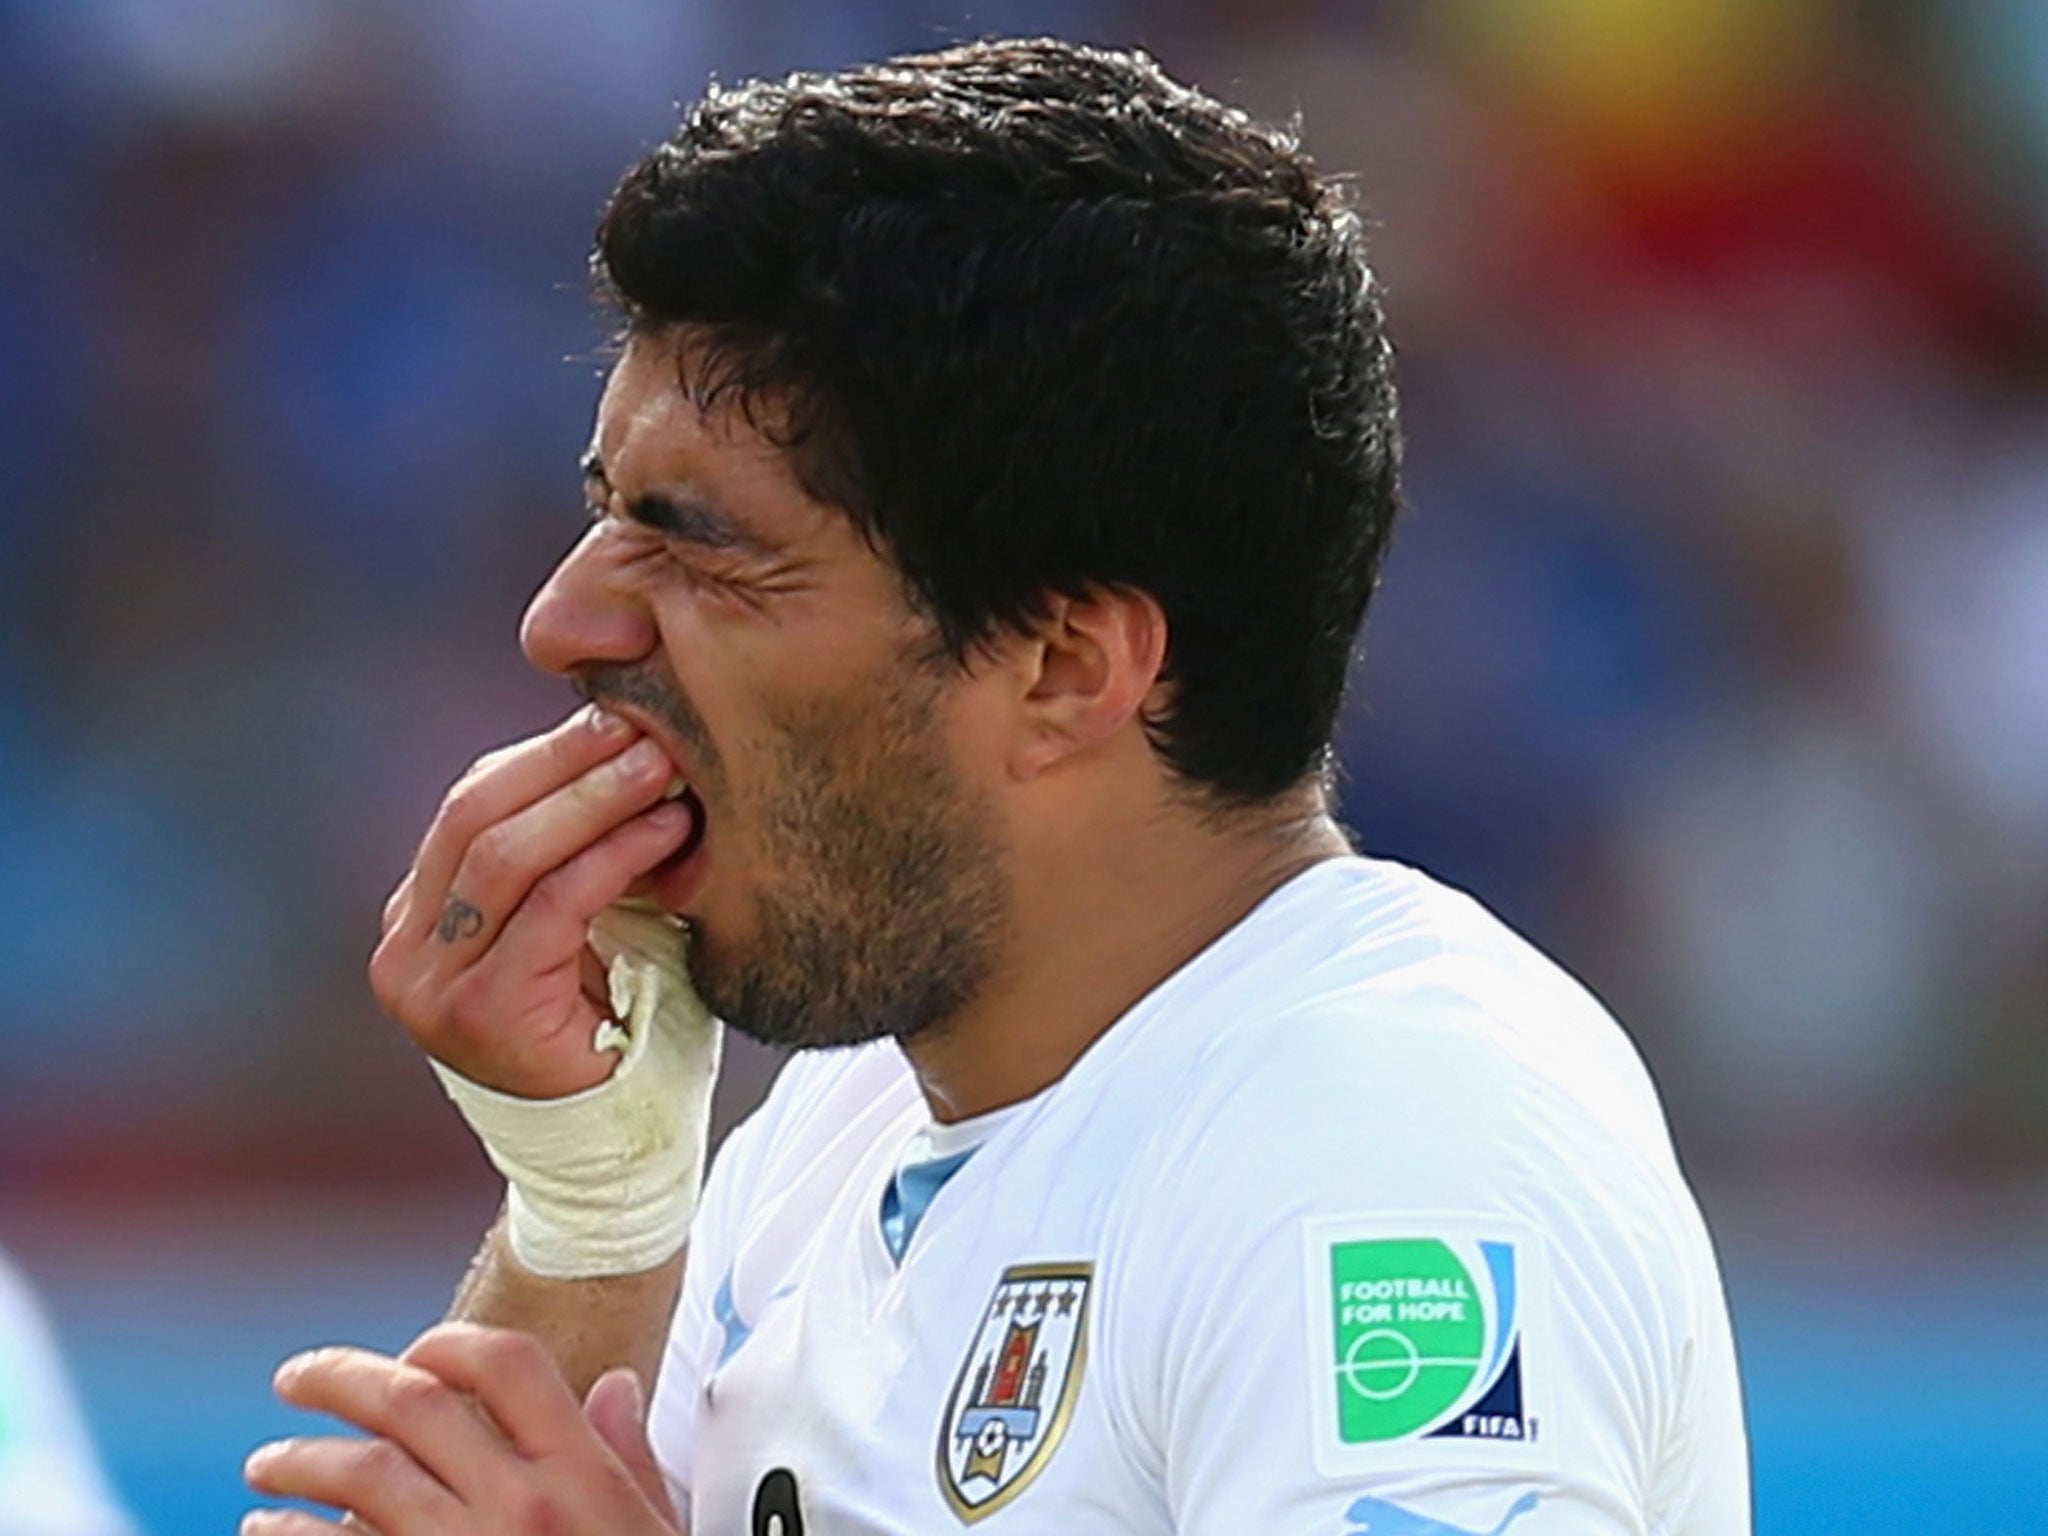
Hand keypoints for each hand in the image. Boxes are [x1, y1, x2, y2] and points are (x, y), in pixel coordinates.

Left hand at [243, 1323, 681, 1535]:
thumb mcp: (651, 1530)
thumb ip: (627, 1457)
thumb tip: (614, 1390)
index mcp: (580, 1476)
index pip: (508, 1366)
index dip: (452, 1342)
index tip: (418, 1351)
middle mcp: (519, 1506)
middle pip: (413, 1402)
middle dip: (339, 1379)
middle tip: (298, 1379)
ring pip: (358, 1473)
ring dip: (297, 1459)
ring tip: (268, 1463)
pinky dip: (285, 1533)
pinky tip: (268, 1529)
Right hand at [371, 706, 694, 1097]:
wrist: (617, 1146)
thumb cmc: (614, 1026)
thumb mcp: (584, 922)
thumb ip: (576, 851)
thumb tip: (626, 737)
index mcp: (420, 917)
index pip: (470, 805)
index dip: (544, 754)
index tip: (619, 712)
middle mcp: (406, 950)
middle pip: (476, 817)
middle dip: (566, 761)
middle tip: (643, 723)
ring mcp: (432, 986)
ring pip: (507, 855)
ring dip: (594, 799)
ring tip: (663, 765)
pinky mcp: (480, 1014)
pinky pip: (552, 909)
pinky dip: (614, 857)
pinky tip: (667, 829)